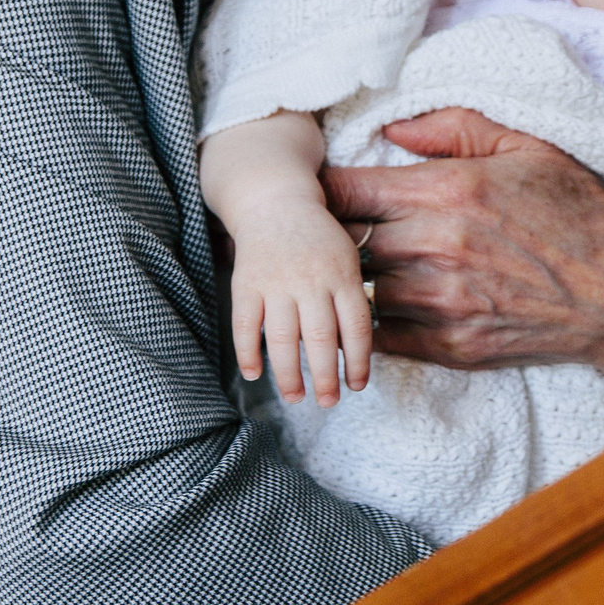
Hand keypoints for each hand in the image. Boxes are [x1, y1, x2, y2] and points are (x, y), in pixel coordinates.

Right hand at [224, 200, 374, 407]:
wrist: (275, 201)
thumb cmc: (318, 240)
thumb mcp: (346, 259)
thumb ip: (349, 300)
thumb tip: (350, 353)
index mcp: (341, 275)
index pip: (355, 327)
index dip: (358, 361)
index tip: (357, 386)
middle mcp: (310, 280)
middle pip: (319, 338)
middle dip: (326, 376)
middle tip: (329, 402)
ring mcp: (275, 282)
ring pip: (281, 338)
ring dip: (289, 374)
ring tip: (296, 398)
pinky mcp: (246, 284)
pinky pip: (245, 325)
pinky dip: (247, 353)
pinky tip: (255, 375)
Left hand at [321, 109, 603, 400]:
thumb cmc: (583, 215)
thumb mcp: (531, 148)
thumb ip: (455, 127)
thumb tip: (391, 128)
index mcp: (450, 190)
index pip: (346, 189)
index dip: (324, 188)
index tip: (323, 189)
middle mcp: (437, 246)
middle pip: (344, 241)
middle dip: (334, 235)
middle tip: (331, 232)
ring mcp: (443, 302)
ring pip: (361, 290)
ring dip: (357, 280)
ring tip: (361, 270)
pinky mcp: (452, 347)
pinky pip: (383, 337)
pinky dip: (376, 322)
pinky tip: (386, 307)